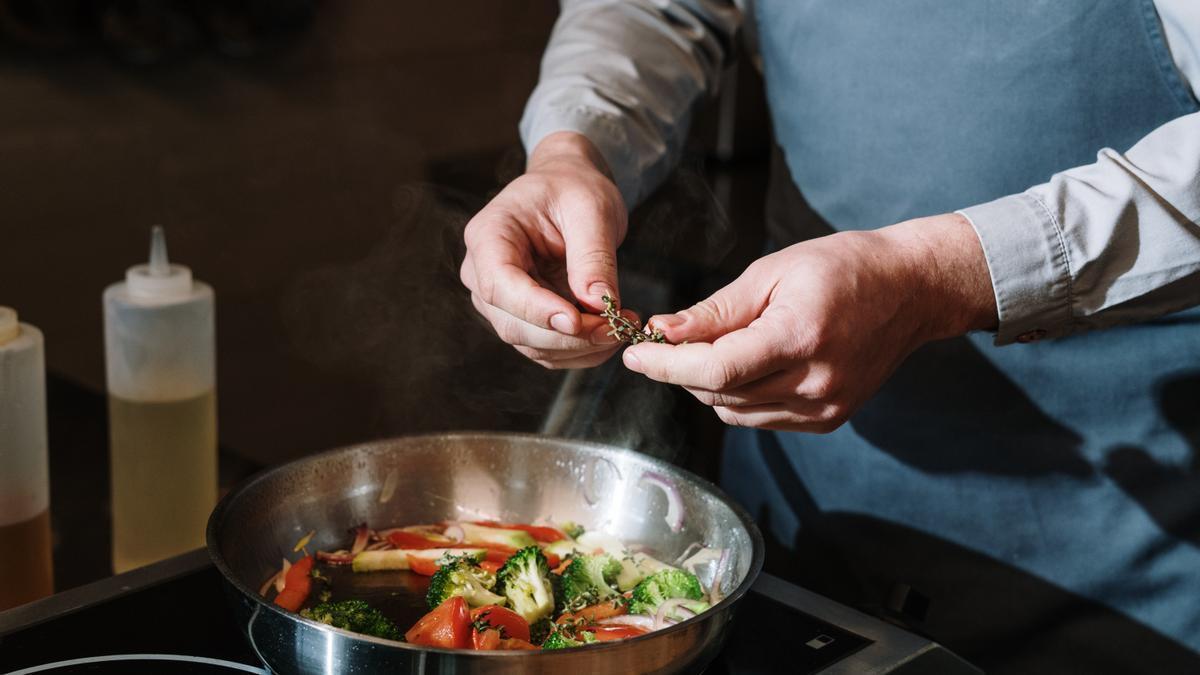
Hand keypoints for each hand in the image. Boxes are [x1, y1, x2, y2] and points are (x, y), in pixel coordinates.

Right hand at [460, 132, 632, 368]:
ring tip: (622, 327)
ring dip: (580, 348)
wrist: (568, 191)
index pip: (500, 285)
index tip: (578, 321)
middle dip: (569, 335)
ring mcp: (500, 301)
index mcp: (488, 236)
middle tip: (617, 327)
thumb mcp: (590, 208)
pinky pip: (548, 348)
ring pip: (532, 344)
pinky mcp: (523, 318)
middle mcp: (483, 274)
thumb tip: (599, 303)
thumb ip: (592, 255)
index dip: (536, 310)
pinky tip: (611, 333)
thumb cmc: (573, 188)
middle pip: (514, 324)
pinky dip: (582, 350)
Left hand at [622, 213, 997, 430]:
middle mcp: (814, 383)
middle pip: (719, 394)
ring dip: (708, 385)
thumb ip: (716, 311)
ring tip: (711, 347)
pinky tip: (745, 364)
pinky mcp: (828, 419)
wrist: (912, 290)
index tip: (634, 355)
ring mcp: (824, 408)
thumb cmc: (843, 267)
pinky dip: (739, 396)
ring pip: (735, 412)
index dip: (666, 366)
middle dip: (681, 370)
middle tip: (666, 341)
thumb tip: (664, 333)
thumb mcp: (773, 272)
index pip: (715, 369)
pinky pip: (761, 418)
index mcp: (799, 337)